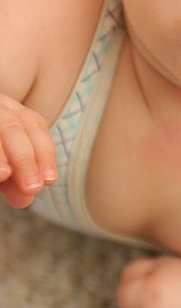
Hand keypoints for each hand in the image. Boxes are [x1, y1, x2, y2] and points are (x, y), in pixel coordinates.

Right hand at [0, 92, 56, 208]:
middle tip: (33, 187)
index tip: (49, 180)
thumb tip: (26, 199)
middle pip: (12, 127)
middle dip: (24, 158)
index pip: (33, 124)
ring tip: (4, 175)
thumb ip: (15, 178)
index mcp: (8, 109)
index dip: (44, 151)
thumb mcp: (3, 160)